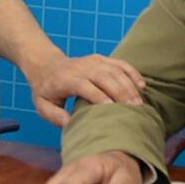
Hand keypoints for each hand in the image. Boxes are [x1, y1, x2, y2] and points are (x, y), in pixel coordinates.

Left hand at [27, 54, 145, 127]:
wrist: (46, 65)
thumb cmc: (46, 90)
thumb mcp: (42, 105)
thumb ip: (55, 116)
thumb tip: (71, 125)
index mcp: (65, 80)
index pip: (84, 86)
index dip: (98, 95)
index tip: (112, 108)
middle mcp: (80, 68)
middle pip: (104, 76)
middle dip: (120, 92)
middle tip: (134, 109)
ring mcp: (92, 61)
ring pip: (114, 70)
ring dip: (129, 85)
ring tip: (140, 103)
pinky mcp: (100, 59)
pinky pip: (119, 63)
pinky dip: (132, 72)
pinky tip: (142, 85)